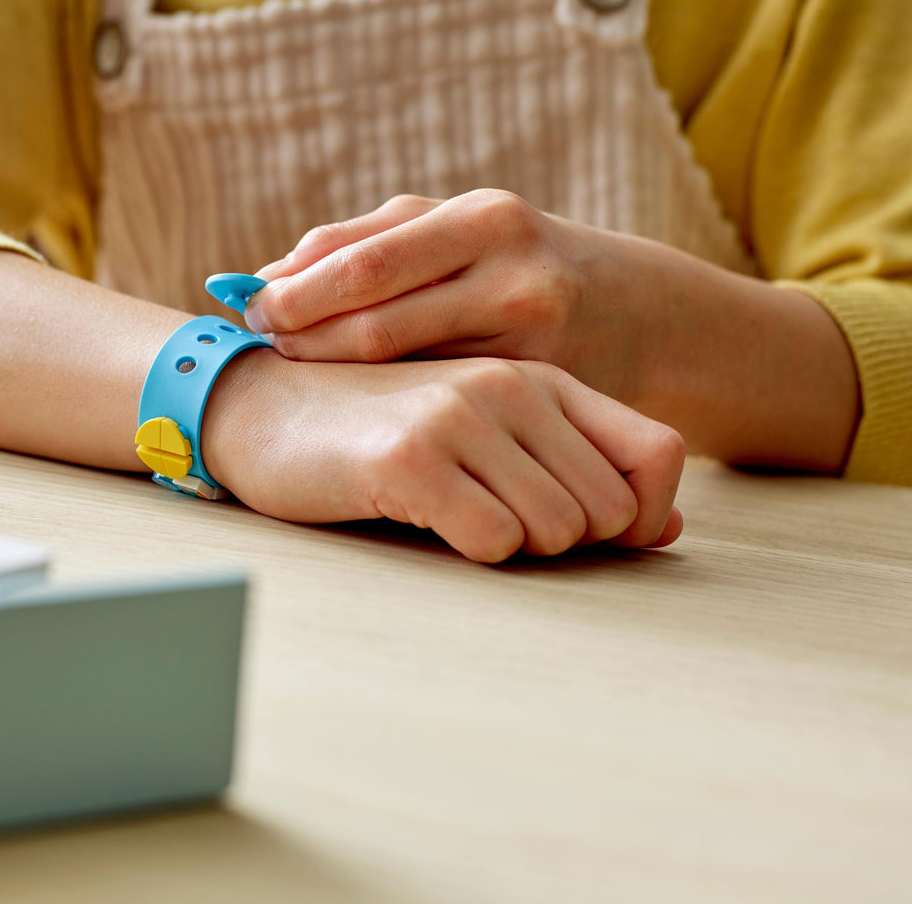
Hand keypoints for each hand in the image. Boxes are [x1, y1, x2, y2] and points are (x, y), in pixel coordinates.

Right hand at [200, 350, 684, 563]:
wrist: (260, 409)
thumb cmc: (377, 432)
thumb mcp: (486, 434)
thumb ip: (573, 467)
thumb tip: (665, 530)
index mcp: (540, 375)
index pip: (660, 452)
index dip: (641, 513)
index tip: (590, 535)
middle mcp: (511, 385)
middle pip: (609, 509)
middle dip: (563, 539)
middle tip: (492, 519)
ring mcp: (461, 414)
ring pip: (557, 530)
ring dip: (510, 545)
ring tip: (451, 512)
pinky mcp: (411, 455)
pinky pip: (493, 540)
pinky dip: (467, 550)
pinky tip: (420, 516)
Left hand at [244, 190, 649, 404]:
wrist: (643, 313)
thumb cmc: (518, 260)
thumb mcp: (456, 227)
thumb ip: (365, 242)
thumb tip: (266, 273)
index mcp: (482, 221)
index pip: (363, 264)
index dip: (295, 293)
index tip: (248, 306)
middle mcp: (512, 277)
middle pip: (376, 324)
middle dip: (302, 336)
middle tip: (258, 343)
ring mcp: (532, 343)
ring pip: (402, 371)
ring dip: (331, 369)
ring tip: (288, 366)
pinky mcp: (543, 396)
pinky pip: (441, 403)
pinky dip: (383, 398)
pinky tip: (348, 398)